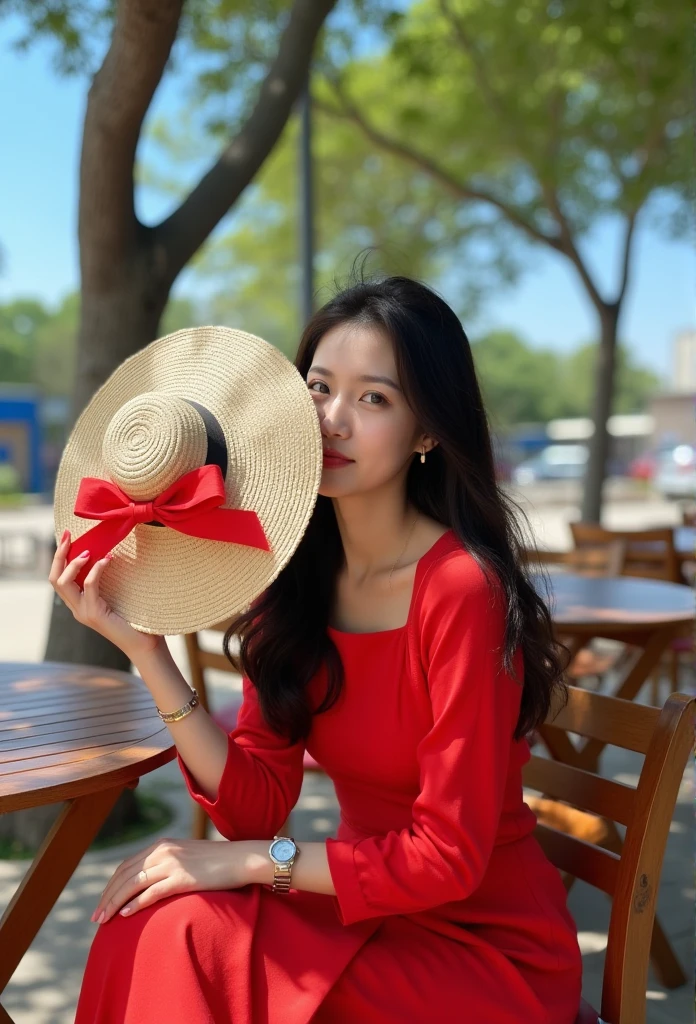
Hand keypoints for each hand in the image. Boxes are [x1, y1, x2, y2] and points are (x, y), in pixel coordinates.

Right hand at [49, 529, 165, 663]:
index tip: (67, 535)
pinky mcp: (94, 614)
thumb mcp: (118, 595)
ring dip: (74, 563)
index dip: (60, 556)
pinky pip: (89, 586)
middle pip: (54, 578)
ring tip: (88, 551)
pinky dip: (96, 570)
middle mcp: (77, 608)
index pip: (58, 578)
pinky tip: (108, 559)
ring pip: (62, 583)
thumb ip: (109, 580)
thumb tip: (110, 552)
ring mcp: (83, 612)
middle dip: (59, 554)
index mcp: (79, 603)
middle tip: (68, 535)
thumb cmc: (136, 619)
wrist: (145, 645)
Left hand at [91, 837, 265, 923]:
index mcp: (162, 845)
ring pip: (133, 884)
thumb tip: (148, 883)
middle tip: (96, 918)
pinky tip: (124, 915)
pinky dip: (135, 904)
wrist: (240, 859)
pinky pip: (152, 892)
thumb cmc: (215, 863)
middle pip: (125, 874)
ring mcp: (172, 863)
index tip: (102, 903)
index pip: (126, 866)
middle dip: (107, 897)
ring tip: (104, 920)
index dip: (111, 886)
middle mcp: (163, 851)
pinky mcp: (183, 878)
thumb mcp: (185, 858)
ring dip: (114, 903)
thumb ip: (166, 864)